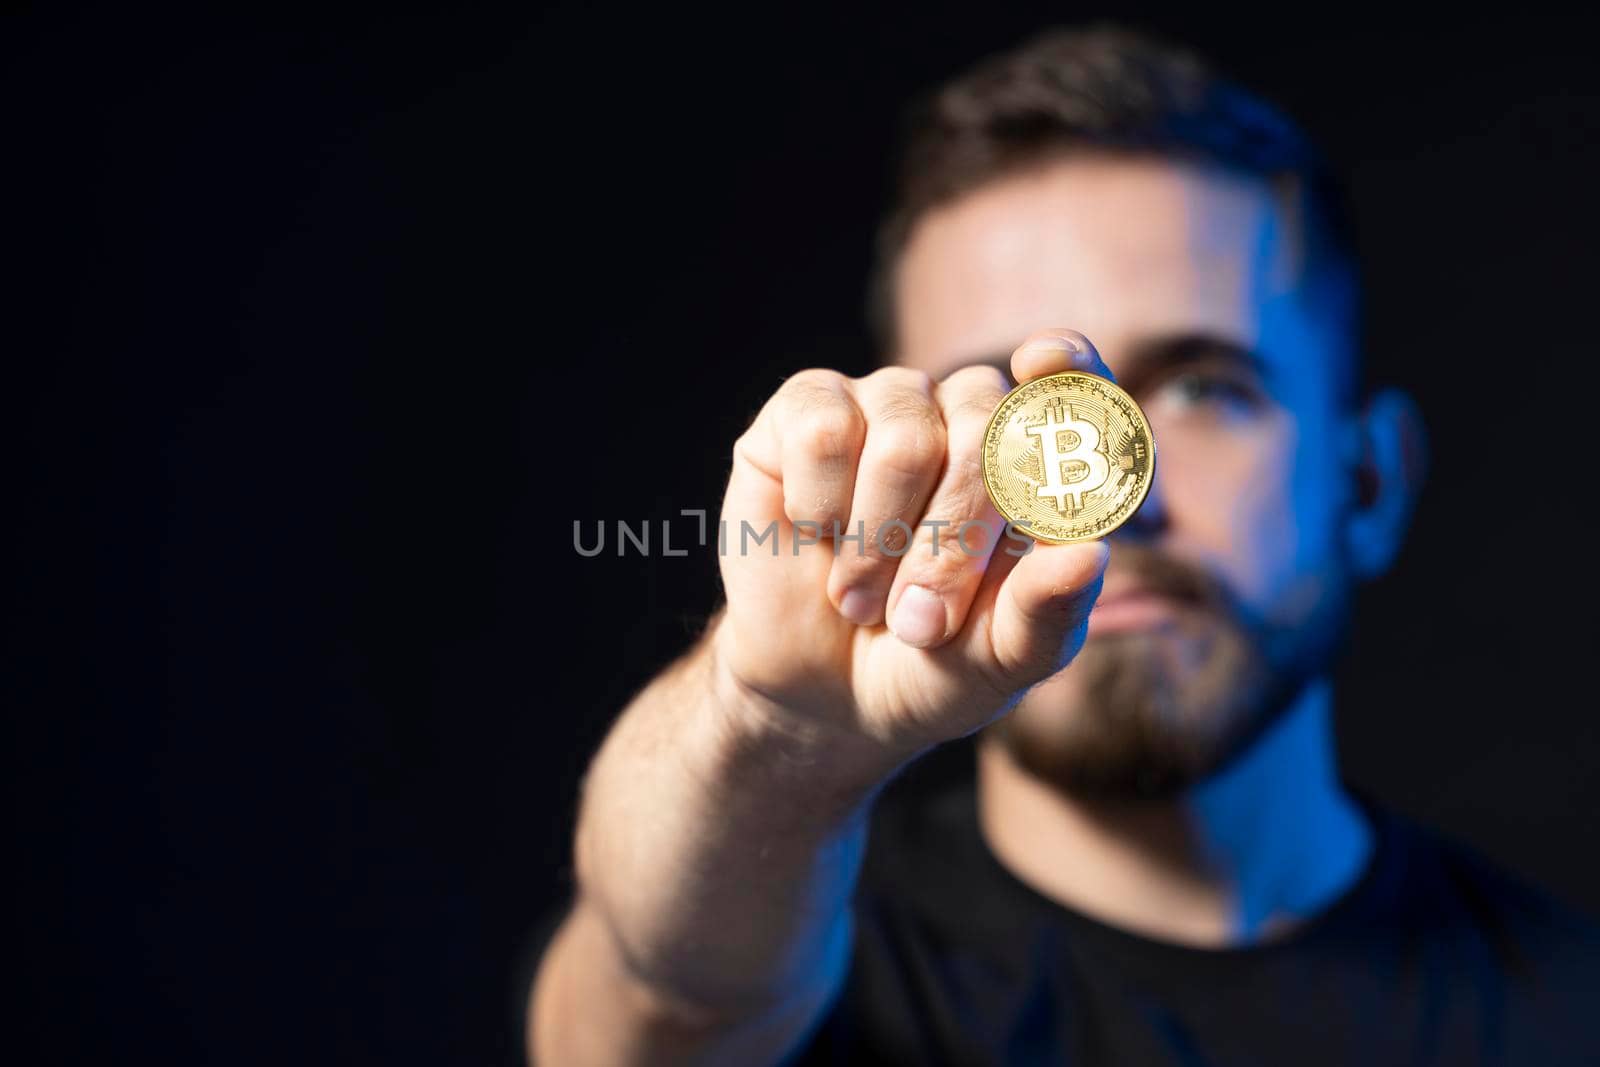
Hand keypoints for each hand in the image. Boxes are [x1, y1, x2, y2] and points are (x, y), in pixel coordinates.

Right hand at [710, 328, 1113, 758]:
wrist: (822, 688)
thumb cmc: (931, 666)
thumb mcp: (996, 662)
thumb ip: (1047, 614)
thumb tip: (1090, 554)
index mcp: (1042, 468)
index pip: (1081, 390)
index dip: (1074, 371)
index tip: (1049, 366)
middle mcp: (972, 417)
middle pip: (986, 430)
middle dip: (953, 544)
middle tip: (921, 624)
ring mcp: (891, 404)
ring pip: (905, 438)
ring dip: (878, 542)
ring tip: (862, 599)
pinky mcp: (810, 406)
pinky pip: (825, 429)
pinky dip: (820, 503)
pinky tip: (817, 531)